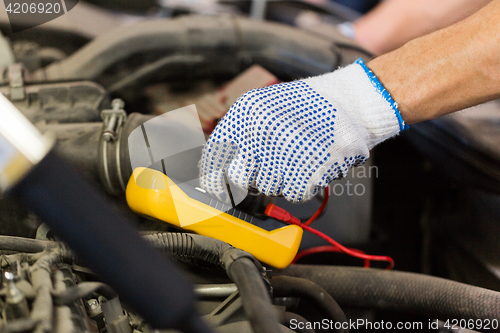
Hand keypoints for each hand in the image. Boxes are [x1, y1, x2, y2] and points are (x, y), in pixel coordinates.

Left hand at [199, 59, 406, 202]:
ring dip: (279, 179)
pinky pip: (293, 192)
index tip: (214, 189)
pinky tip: (309, 164)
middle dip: (248, 180)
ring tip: (295, 157)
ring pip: (268, 187)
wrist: (351, 104)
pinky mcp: (310, 169)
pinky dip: (301, 184)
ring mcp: (287, 152)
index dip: (212, 179)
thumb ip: (236, 134)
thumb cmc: (306, 107)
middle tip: (266, 168)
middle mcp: (263, 133)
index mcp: (247, 114)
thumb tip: (212, 168)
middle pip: (239, 179)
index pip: (214, 157)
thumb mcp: (262, 107)